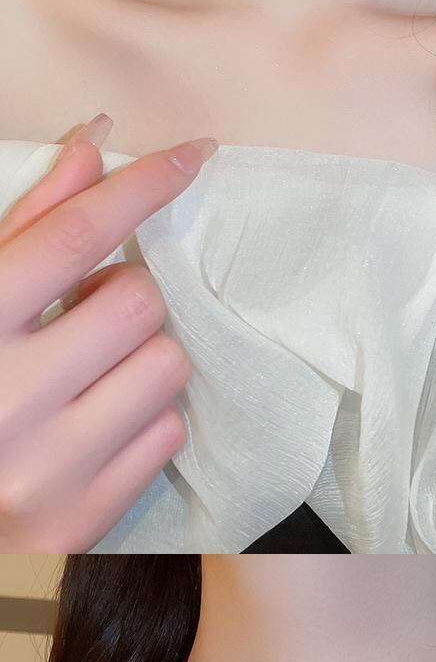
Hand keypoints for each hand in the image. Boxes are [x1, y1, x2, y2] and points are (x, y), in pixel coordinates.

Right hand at [0, 116, 215, 556]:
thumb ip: (31, 226)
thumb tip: (97, 143)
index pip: (73, 236)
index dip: (141, 186)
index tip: (192, 155)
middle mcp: (7, 397)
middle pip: (136, 302)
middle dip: (125, 295)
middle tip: (88, 312)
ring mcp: (47, 466)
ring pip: (165, 368)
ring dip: (143, 359)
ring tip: (93, 373)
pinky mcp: (81, 518)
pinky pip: (167, 436)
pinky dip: (144, 420)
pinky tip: (97, 423)